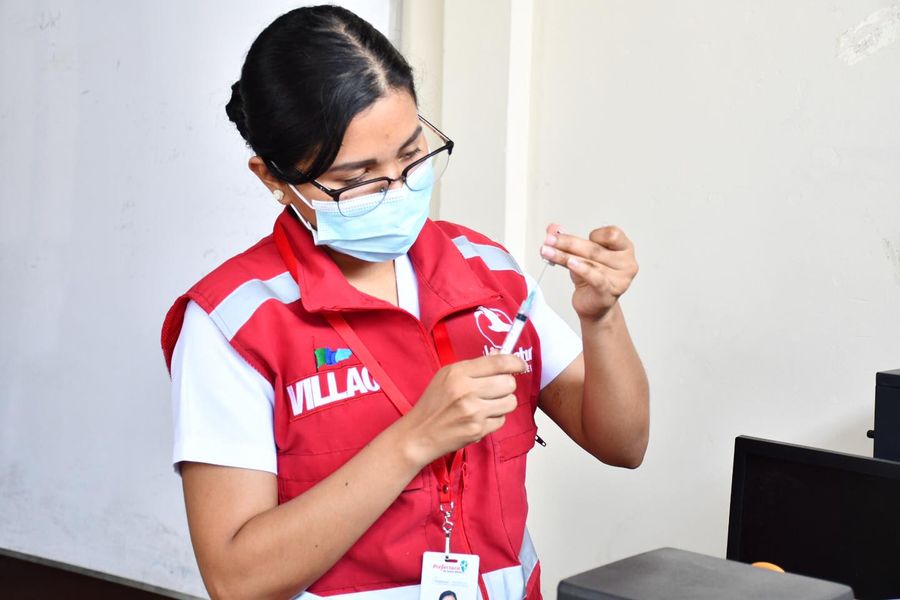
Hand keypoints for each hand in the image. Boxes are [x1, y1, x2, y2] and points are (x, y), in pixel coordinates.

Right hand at [400, 353, 525, 464]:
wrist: (419, 433)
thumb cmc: (433, 403)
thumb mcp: (447, 376)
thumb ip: (475, 367)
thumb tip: (500, 356)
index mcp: (458, 373)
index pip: (498, 362)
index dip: (515, 362)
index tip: (520, 365)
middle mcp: (467, 391)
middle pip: (509, 383)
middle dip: (506, 385)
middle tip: (496, 389)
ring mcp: (473, 412)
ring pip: (510, 402)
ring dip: (503, 403)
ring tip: (488, 404)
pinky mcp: (478, 430)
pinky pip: (501, 420)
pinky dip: (494, 419)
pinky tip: (480, 418)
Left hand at [540, 222, 638, 322]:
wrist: (593, 305)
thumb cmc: (591, 277)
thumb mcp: (580, 255)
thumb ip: (568, 241)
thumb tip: (552, 228)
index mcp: (625, 249)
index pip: (612, 234)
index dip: (595, 234)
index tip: (581, 239)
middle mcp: (627, 263)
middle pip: (595, 248)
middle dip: (568, 243)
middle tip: (549, 239)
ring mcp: (620, 279)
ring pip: (589, 262)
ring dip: (564, 256)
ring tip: (546, 251)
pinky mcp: (608, 292)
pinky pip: (595, 278)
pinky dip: (582, 269)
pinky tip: (570, 263)